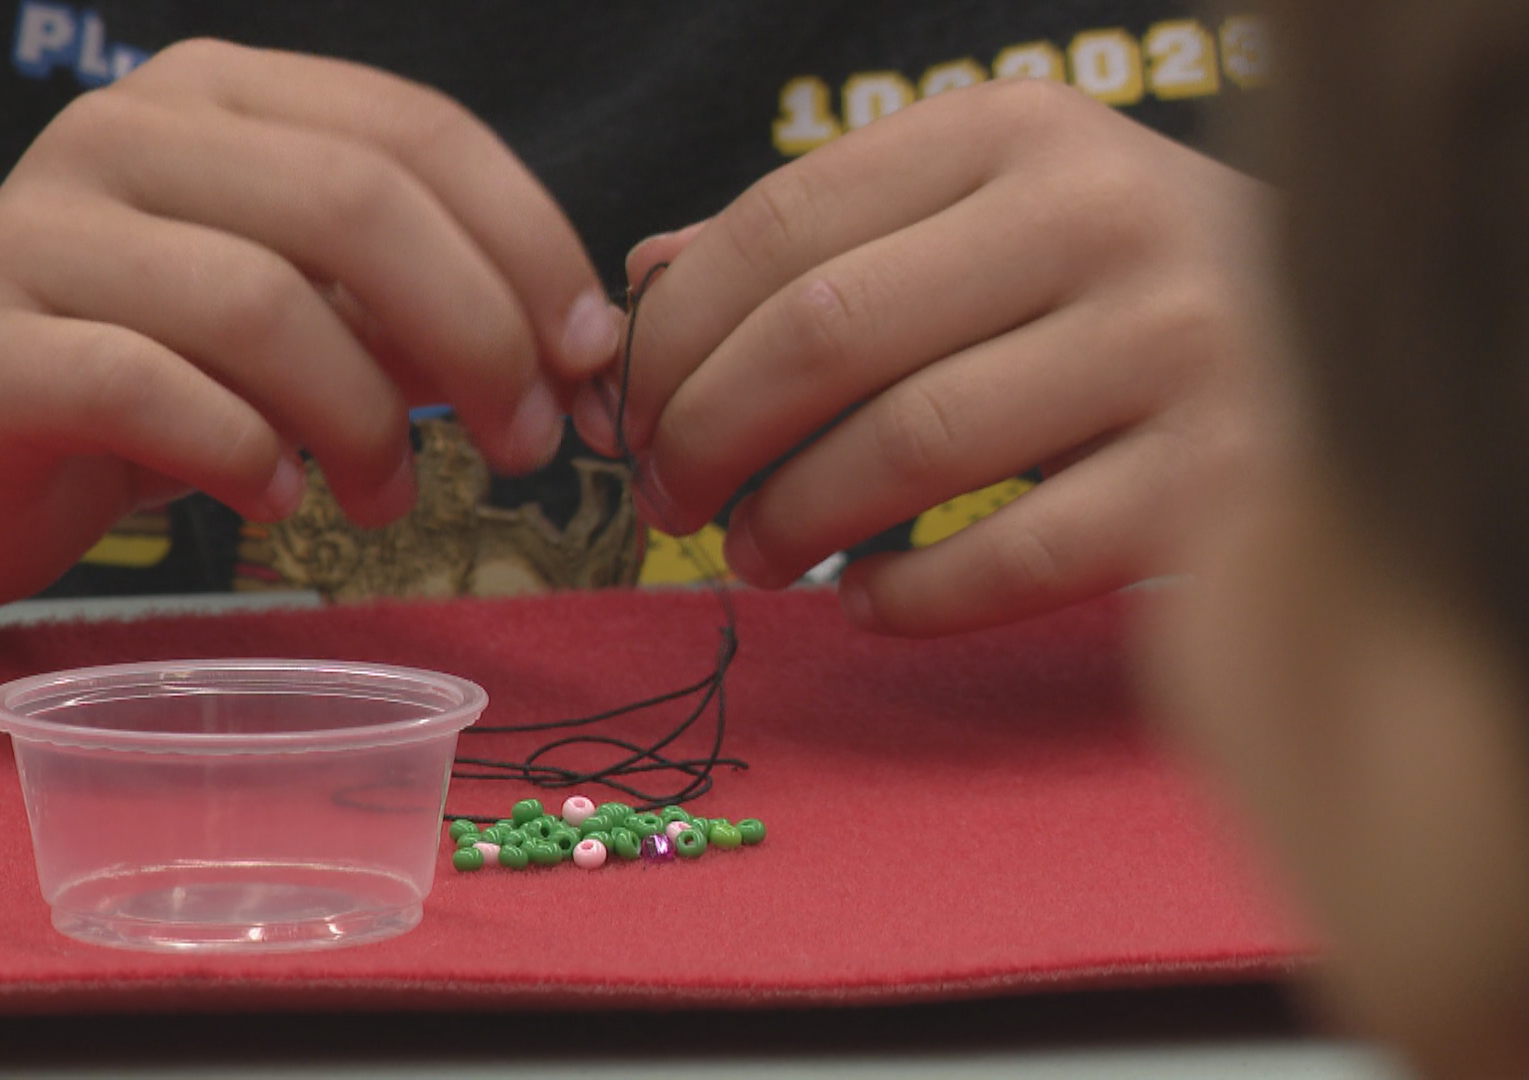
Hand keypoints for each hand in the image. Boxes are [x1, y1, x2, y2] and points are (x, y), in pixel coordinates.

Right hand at [0, 40, 620, 611]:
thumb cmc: (137, 373)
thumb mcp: (292, 318)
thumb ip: (406, 308)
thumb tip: (565, 350)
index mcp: (218, 96)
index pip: (414, 130)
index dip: (530, 242)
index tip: (589, 355)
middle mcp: (123, 135)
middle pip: (354, 205)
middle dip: (477, 333)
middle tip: (527, 440)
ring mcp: (39, 233)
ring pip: (260, 304)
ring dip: (366, 420)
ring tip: (389, 495)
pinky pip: (152, 391)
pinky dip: (248, 456)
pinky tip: (283, 499)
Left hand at [575, 78, 1274, 635]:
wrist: (1358, 333)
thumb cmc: (1117, 283)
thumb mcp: (983, 211)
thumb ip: (825, 237)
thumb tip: (646, 281)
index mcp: (1017, 131)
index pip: (781, 224)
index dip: (673, 337)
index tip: (631, 415)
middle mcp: (1101, 215)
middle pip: (823, 334)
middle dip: (705, 436)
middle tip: (671, 500)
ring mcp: (1173, 344)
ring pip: (905, 450)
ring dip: (788, 524)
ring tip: (756, 556)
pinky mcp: (1216, 481)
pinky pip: (1009, 559)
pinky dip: (905, 598)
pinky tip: (865, 602)